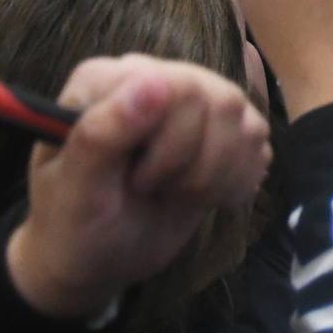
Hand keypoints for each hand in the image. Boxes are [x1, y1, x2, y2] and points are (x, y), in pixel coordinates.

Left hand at [6, 54, 270, 320]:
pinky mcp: (223, 127)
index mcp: (110, 79)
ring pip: (245, 121)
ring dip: (216, 176)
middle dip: (193, 165)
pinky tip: (203, 195)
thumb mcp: (76, 191)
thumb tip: (154, 81)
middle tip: (152, 189)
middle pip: (220, 101)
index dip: (171, 143)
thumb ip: (103, 133)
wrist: (97, 257)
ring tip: (176, 193)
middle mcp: (156, 75)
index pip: (177, 84)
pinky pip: (259, 140)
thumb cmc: (73, 223)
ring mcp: (194, 98)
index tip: (137, 181)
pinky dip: (237, 181)